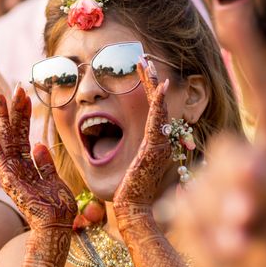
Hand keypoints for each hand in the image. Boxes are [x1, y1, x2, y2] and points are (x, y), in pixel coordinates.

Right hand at [0, 87, 76, 230]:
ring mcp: (10, 172)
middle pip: (11, 133)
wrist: (55, 227)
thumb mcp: (55, 181)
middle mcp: (16, 167)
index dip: (22, 115)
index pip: (22, 135)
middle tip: (8, 88)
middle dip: (10, 110)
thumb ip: (45, 163)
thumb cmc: (57, 208)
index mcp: (27, 166)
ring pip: (4, 138)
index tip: (23, 96)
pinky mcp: (8, 177)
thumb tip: (40, 144)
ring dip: (2, 116)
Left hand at [113, 60, 174, 214]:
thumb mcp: (124, 163)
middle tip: (143, 58)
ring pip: (160, 107)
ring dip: (154, 84)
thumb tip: (105, 138)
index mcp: (153, 142)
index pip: (152, 109)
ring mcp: (160, 143)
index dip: (147, 88)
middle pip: (157, 103)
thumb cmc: (127, 191)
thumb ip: (122, 149)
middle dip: (150, 79)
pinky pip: (159, 121)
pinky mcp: (155, 149)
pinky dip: (160, 103)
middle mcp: (160, 140)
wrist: (133, 209)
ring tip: (148, 64)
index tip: (140, 69)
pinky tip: (160, 87)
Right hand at [171, 24, 265, 266]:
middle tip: (248, 220)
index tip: (233, 9)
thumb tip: (245, 161)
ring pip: (201, 189)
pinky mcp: (192, 219)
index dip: (247, 55)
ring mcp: (214, 194)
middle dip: (232, 186)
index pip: (262, 97)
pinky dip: (207, 238)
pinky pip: (188, 216)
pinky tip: (230, 256)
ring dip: (220, 221)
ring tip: (245, 249)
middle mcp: (243, 168)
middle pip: (224, 152)